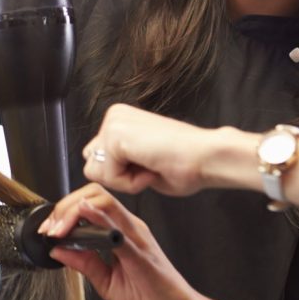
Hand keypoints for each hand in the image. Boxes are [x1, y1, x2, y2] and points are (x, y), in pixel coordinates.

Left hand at [43, 184, 209, 299]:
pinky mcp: (142, 256)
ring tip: (57, 229)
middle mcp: (131, 229)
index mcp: (123, 232)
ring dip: (75, 212)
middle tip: (48, 229)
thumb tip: (58, 250)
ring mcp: (138, 239)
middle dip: (65, 207)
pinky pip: (120, 231)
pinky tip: (86, 215)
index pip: (92, 203)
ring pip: (106, 204)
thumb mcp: (107, 281)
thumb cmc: (150, 298)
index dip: (65, 209)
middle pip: (96, 196)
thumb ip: (85, 263)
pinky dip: (100, 219)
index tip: (48, 229)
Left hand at [82, 104, 219, 195]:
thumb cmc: (184, 163)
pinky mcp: (115, 135)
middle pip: (93, 164)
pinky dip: (130, 183)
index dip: (122, 174)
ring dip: (124, 180)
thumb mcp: (140, 162)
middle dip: (118, 176)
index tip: (149, 165)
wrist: (206, 157)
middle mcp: (115, 116)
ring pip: (96, 171)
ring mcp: (113, 123)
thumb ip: (119, 162)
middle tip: (149, 167)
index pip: (98, 158)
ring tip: (151, 166)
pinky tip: (151, 167)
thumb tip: (98, 168)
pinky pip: (108, 177)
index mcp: (121, 120)